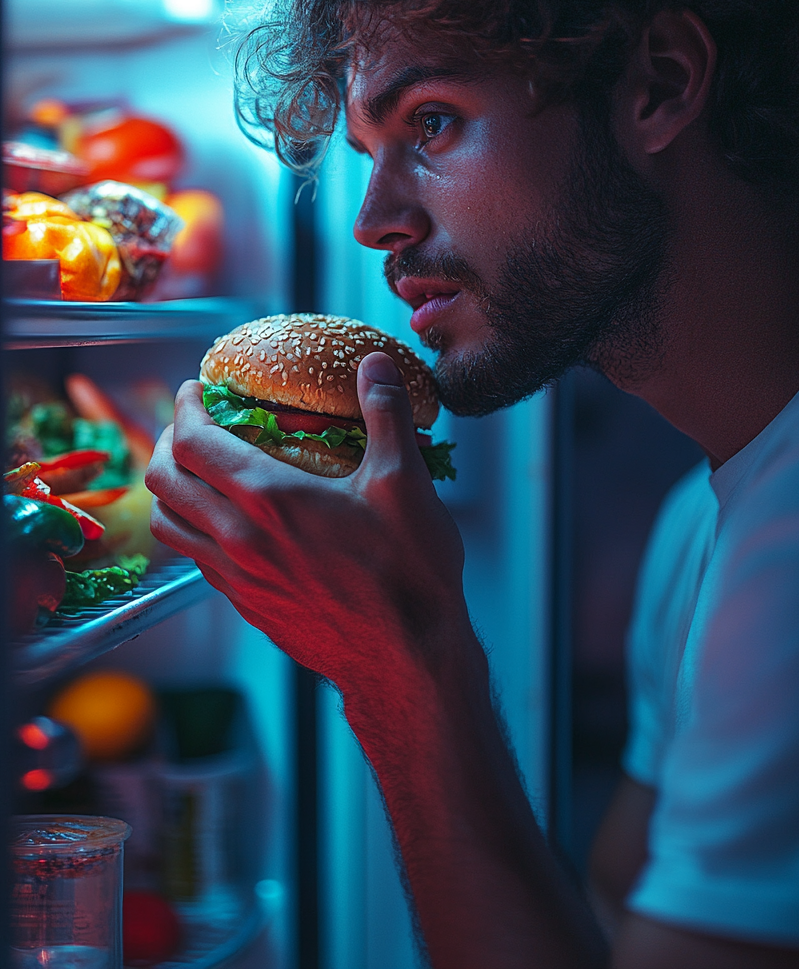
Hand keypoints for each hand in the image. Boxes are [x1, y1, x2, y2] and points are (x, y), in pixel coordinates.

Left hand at [145, 353, 467, 688]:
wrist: (406, 658)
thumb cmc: (409, 573)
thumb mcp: (406, 483)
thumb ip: (385, 415)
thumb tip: (376, 364)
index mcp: (271, 500)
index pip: (196, 442)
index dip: (186, 408)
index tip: (195, 390)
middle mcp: (240, 539)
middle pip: (165, 481)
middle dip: (169, 442)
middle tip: (190, 425)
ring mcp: (239, 578)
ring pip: (170, 526)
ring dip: (172, 490)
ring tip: (196, 472)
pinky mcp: (248, 606)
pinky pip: (198, 559)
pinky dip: (196, 529)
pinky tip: (229, 523)